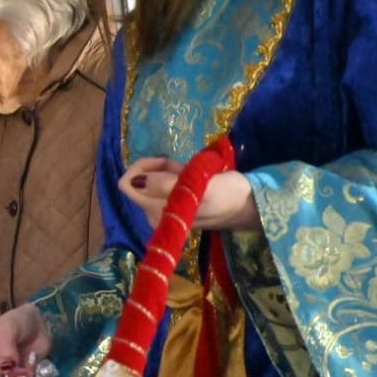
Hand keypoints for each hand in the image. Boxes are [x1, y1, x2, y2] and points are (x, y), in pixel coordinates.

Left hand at [119, 157, 261, 232]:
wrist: (249, 203)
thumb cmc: (227, 195)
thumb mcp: (201, 187)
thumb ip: (167, 185)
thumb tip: (137, 181)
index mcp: (156, 213)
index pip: (128, 184)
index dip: (144, 167)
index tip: (166, 161)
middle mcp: (154, 214)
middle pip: (138, 180)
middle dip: (159, 168)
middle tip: (184, 168)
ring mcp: (162, 209)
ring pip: (151, 178)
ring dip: (169, 169)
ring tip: (192, 173)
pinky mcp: (172, 203)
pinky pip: (162, 180)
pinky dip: (174, 172)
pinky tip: (192, 176)